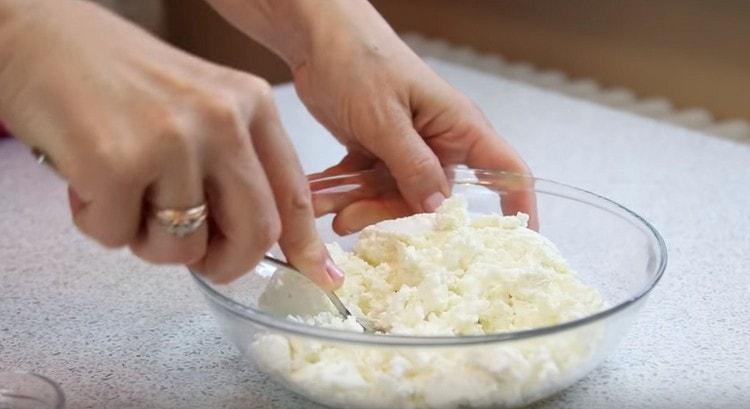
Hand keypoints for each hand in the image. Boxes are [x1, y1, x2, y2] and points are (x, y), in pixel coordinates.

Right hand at [0, 0, 342, 287]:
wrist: (38, 34)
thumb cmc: (119, 78)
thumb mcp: (200, 106)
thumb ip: (235, 163)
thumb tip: (259, 237)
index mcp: (251, 105)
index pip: (294, 193)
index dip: (306, 245)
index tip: (319, 275)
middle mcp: (223, 120)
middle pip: (255, 234)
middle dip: (226, 263)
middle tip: (199, 259)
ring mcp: (172, 140)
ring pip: (183, 249)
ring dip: (146, 239)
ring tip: (122, 192)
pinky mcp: (117, 162)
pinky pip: (117, 238)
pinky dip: (98, 223)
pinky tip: (85, 179)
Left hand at [292, 11, 537, 232]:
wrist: (316, 35)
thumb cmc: (358, 57)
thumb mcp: (384, 117)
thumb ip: (412, 166)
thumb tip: (438, 209)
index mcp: (457, 126)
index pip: (505, 170)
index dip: (518, 207)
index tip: (521, 243)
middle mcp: (437, 142)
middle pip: (433, 199)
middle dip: (393, 215)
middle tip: (352, 220)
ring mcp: (406, 149)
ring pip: (394, 197)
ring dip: (359, 205)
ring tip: (327, 208)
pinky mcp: (377, 152)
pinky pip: (367, 185)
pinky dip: (345, 192)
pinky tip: (322, 196)